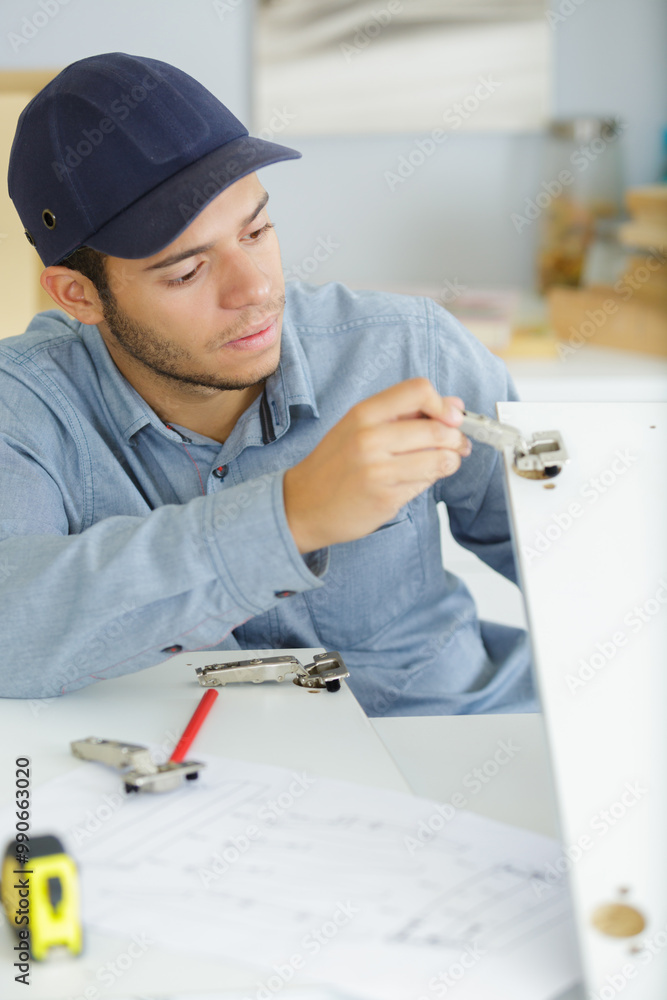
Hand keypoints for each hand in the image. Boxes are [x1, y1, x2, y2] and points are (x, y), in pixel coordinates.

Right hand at [283, 377, 469, 552]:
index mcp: (363, 413)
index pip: (419, 390)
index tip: (450, 419)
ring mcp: (377, 469)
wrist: (301, 505)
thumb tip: (454, 405)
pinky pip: (426, 484)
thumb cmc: (334, 465)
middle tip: (457, 446)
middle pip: (438, 428)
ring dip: (450, 462)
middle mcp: (369, 437)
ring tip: (440, 464)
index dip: (443, 404)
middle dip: (457, 439)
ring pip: (441, 459)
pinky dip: (428, 482)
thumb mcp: (359, 427)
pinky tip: (413, 483)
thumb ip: (404, 414)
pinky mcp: (385, 497)